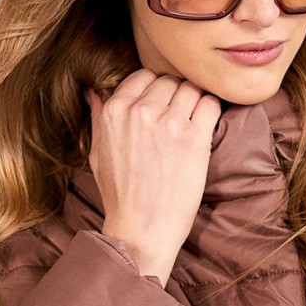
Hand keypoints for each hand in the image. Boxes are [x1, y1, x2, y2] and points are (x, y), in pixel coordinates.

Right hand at [84, 69, 223, 285]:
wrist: (142, 230)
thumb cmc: (120, 196)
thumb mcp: (97, 154)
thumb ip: (98, 119)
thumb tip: (94, 92)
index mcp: (115, 111)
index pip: (144, 76)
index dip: (155, 89)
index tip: (162, 106)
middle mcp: (141, 111)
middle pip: (170, 81)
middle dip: (176, 95)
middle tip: (180, 117)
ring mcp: (169, 122)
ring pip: (191, 88)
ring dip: (195, 101)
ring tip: (194, 122)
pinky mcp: (194, 137)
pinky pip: (210, 104)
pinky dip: (211, 110)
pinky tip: (206, 127)